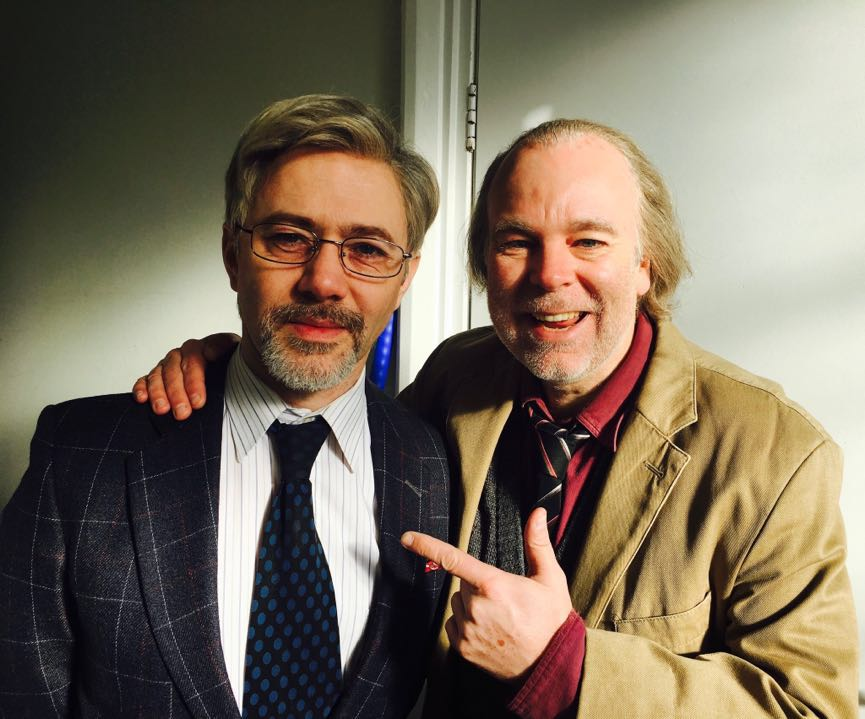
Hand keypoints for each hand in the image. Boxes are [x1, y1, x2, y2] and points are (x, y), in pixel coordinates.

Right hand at [132, 333, 238, 418]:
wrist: (230, 369)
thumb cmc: (232, 363)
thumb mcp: (234, 353)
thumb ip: (224, 348)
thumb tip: (211, 352)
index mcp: (201, 348)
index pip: (194, 361)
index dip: (194, 382)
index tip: (198, 402)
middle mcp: (182, 355)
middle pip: (175, 371)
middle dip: (177, 393)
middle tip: (182, 412)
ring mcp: (169, 365)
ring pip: (158, 375)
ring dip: (158, 393)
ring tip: (162, 409)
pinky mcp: (158, 376)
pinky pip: (146, 380)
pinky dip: (142, 388)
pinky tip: (142, 398)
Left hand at [401, 508, 572, 680]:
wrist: (552, 667)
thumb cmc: (552, 621)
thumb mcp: (550, 579)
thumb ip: (538, 543)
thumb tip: (538, 514)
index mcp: (494, 585)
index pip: (453, 559)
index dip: (427, 545)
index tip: (407, 538)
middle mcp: (476, 608)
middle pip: (463, 583)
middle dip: (478, 584)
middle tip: (505, 598)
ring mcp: (468, 631)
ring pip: (457, 603)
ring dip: (471, 604)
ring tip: (500, 616)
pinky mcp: (463, 649)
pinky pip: (453, 624)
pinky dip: (465, 623)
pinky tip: (490, 630)